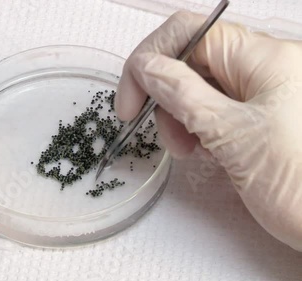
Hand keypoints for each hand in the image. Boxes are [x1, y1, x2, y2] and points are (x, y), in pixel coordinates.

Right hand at [115, 11, 301, 250]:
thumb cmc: (301, 186)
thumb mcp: (230, 135)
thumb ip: (181, 94)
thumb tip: (145, 68)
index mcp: (263, 58)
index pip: (189, 32)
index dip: (149, 60)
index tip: (131, 105)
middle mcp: (264, 67)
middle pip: (192, 60)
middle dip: (166, 96)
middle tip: (168, 138)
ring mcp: (264, 92)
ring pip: (200, 86)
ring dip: (181, 115)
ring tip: (188, 150)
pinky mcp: (261, 116)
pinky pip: (216, 108)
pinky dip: (199, 126)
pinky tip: (204, 150)